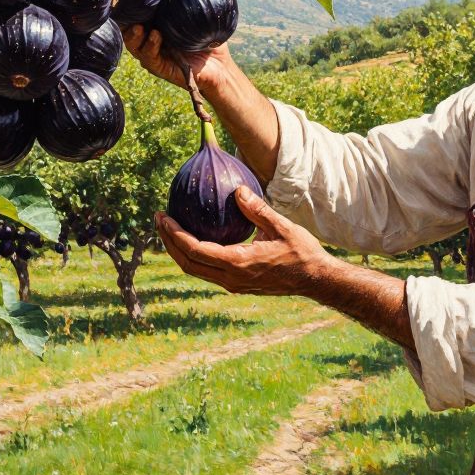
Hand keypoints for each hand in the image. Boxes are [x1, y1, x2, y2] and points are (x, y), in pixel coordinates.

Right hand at [121, 23, 233, 92]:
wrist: (220, 66)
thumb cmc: (209, 39)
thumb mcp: (197, 15)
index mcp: (157, 27)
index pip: (137, 17)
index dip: (129, 9)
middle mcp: (151, 42)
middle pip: (129, 32)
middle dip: (125, 23)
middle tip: (127, 12)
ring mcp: (155, 56)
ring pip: (135, 47)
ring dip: (134, 37)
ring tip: (138, 27)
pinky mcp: (161, 69)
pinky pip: (150, 58)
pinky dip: (150, 47)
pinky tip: (155, 36)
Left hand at [155, 185, 334, 295]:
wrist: (314, 280)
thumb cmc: (301, 252)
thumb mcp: (281, 226)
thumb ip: (257, 209)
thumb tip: (238, 190)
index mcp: (238, 263)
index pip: (195, 250)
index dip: (175, 235)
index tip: (163, 218)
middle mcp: (231, 278)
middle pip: (188, 263)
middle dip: (169, 242)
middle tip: (159, 220)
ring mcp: (233, 284)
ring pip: (195, 269)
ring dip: (179, 250)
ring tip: (169, 229)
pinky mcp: (237, 284)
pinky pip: (207, 270)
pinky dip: (194, 255)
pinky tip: (194, 238)